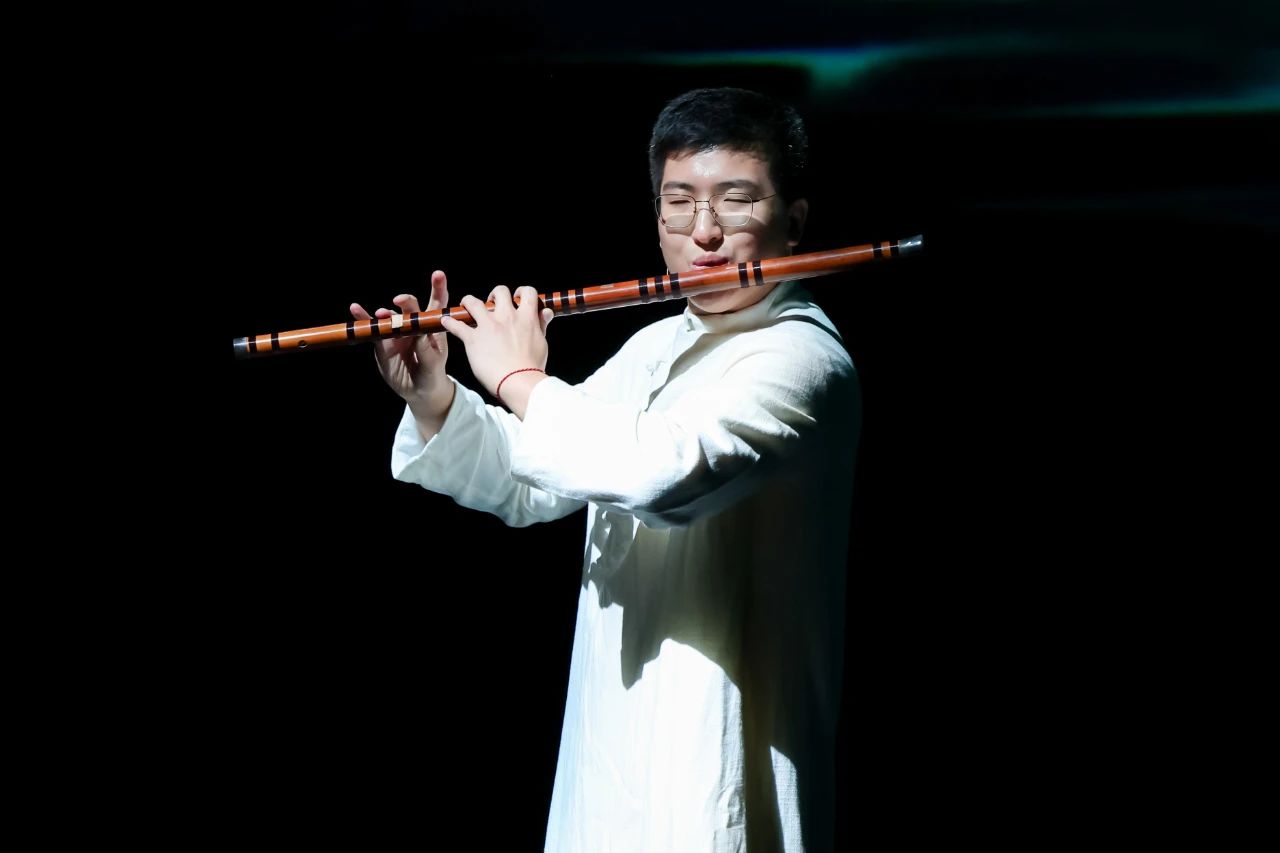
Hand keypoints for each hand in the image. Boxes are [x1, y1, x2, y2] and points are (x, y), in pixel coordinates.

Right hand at [350, 270, 452, 418]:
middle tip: (400, 301)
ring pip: (390, 316)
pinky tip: (356, 309)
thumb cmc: (431, 376)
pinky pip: (373, 327)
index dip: (438, 288)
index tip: (438, 274)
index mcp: (433, 328)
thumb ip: (426, 351)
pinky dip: (364, 318)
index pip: (437, 304)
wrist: (418, 391)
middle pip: (410, 307)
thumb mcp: (432, 367)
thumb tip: (420, 333)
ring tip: (381, 314)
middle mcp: (414, 325)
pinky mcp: (382, 341)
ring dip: (384, 312)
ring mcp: (397, 332)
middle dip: (406, 301)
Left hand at [440, 285, 553, 398]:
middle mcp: (507, 317)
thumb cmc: (532, 366)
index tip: (517, 298)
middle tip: (492, 304)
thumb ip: (541, 325)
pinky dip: (449, 323)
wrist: (518, 382)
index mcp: (526, 318)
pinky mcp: (473, 339)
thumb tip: (546, 311)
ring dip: (468, 301)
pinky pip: (456, 326)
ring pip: (473, 302)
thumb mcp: (542, 343)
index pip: (527, 292)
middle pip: (499, 291)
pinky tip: (445, 322)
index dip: (522, 292)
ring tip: (466, 305)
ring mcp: (488, 326)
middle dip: (495, 295)